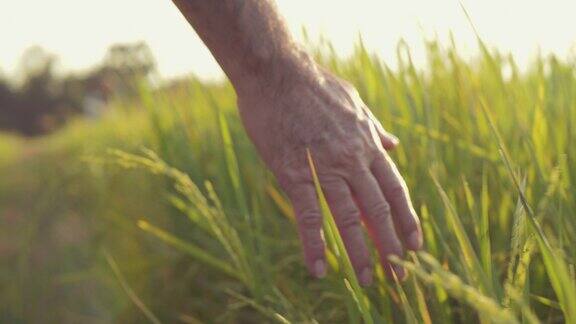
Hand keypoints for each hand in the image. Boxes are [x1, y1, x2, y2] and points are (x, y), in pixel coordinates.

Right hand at [236, 58, 421, 285]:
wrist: (277, 71)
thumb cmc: (313, 85)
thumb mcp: (355, 101)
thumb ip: (374, 127)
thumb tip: (393, 142)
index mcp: (366, 143)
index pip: (394, 188)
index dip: (407, 219)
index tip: (416, 244)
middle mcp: (352, 158)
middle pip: (378, 209)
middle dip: (392, 245)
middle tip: (401, 275)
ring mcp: (323, 165)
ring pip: (349, 217)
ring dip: (361, 252)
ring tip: (370, 281)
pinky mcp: (293, 171)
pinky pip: (307, 214)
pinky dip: (313, 244)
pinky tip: (317, 268)